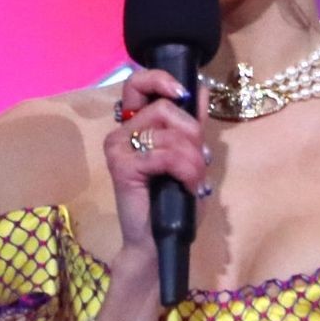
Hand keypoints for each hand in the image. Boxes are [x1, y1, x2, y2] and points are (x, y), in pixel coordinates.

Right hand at [106, 68, 211, 261]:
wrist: (158, 240)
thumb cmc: (172, 202)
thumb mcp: (189, 156)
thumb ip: (192, 125)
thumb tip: (201, 89)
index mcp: (135, 125)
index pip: (138, 83)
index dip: (162, 80)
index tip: (185, 95)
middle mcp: (122, 131)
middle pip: (163, 107)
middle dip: (192, 132)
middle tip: (198, 158)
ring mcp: (118, 147)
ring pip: (169, 132)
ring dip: (193, 158)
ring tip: (195, 180)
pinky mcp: (121, 165)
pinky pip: (165, 154)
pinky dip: (186, 170)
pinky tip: (188, 186)